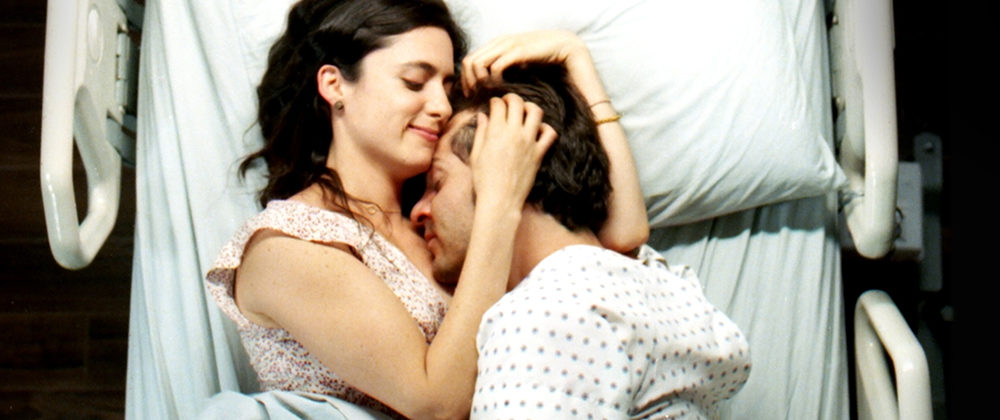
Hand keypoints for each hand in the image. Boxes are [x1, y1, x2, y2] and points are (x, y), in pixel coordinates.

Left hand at [460, 30, 589, 95]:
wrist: (561, 45)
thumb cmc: (540, 57)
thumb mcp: (517, 62)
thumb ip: (504, 68)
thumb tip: (491, 86)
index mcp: (496, 44)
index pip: (468, 60)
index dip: (466, 78)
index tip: (471, 94)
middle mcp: (498, 43)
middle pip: (468, 62)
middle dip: (469, 82)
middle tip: (475, 97)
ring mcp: (506, 46)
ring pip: (478, 64)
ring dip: (480, 81)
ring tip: (488, 93)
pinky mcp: (517, 52)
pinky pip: (496, 67)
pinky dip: (494, 80)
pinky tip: (502, 88)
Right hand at [470, 93, 556, 208]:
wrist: (500, 200)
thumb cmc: (483, 180)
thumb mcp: (476, 155)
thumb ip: (481, 132)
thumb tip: (483, 116)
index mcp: (496, 132)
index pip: (499, 105)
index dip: (495, 101)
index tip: (494, 105)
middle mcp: (514, 133)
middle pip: (517, 103)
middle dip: (511, 98)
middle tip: (508, 102)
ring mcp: (529, 143)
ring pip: (536, 112)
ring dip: (529, 107)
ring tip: (524, 112)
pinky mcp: (539, 154)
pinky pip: (550, 133)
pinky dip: (545, 128)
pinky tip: (537, 130)